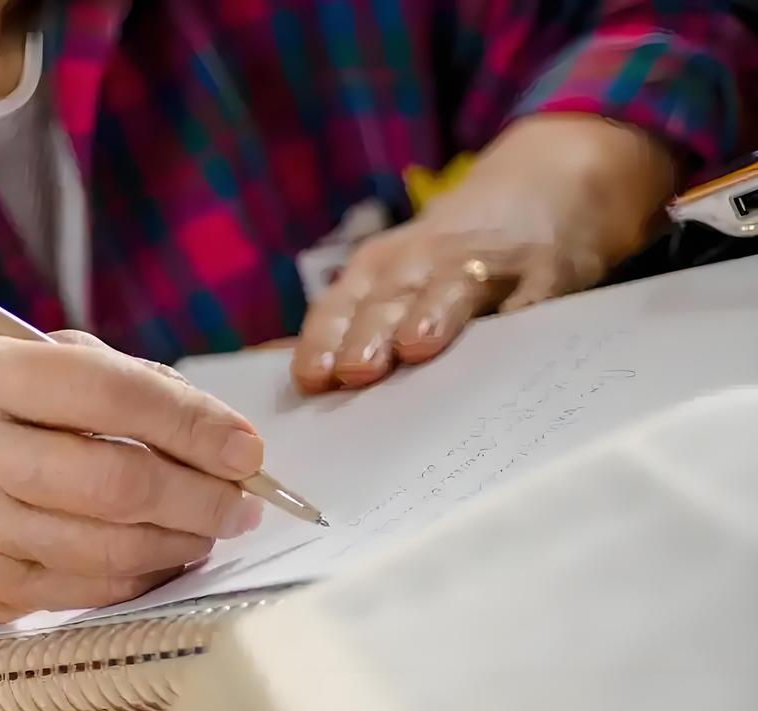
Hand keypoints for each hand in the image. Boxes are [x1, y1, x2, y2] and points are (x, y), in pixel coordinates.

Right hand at [0, 332, 264, 709]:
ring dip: (185, 541)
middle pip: (119, 482)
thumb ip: (91, 378)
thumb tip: (202, 420)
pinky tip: (162, 556)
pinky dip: (143, 574)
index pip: (107, 392)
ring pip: (113, 545)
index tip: (245, 445)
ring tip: (213, 527)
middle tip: (244, 500)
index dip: (191, 421)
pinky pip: (91, 586)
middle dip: (204, 496)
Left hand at [292, 115, 674, 391]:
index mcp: (381, 270)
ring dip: (431, 315)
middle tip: (354, 372)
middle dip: (368, 336)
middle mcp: (424, 263)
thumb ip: (356, 326)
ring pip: (451, 290)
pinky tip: (511, 342)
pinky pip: (532, 296)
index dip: (323, 342)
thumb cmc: (450, 258)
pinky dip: (520, 316)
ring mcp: (486, 263)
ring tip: (416, 345)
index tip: (311, 380)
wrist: (545, 184)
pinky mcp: (545, 271)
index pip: (340, 307)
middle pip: (389, 300)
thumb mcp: (397, 279)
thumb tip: (307, 385)